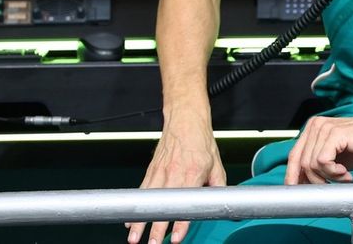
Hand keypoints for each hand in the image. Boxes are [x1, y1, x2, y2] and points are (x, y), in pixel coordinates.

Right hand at [127, 115, 225, 243]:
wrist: (185, 120)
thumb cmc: (201, 141)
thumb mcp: (216, 164)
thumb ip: (218, 187)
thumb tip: (222, 204)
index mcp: (193, 174)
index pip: (185, 204)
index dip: (180, 224)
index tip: (176, 238)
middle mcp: (174, 173)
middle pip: (163, 206)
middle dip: (156, 228)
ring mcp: (160, 171)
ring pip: (148, 201)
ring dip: (140, 221)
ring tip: (134, 238)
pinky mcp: (152, 170)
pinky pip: (142, 191)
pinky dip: (136, 206)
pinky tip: (130, 220)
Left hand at [284, 115, 352, 184]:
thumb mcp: (335, 158)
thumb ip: (317, 165)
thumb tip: (302, 183)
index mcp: (312, 130)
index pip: (294, 155)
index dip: (292, 175)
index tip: (297, 191)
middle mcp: (315, 126)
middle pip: (301, 162)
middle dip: (315, 180)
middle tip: (331, 185)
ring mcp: (324, 128)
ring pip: (312, 164)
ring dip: (328, 177)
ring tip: (344, 177)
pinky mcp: (334, 133)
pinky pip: (323, 161)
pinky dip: (334, 173)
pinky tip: (346, 173)